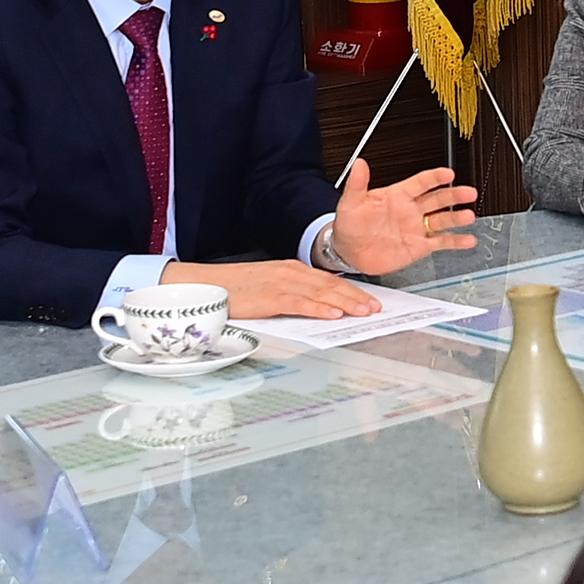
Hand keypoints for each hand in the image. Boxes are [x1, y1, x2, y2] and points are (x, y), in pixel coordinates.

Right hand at [173, 256, 373, 320]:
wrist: (207, 285)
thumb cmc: (235, 289)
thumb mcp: (269, 288)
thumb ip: (292, 295)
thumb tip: (316, 308)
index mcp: (290, 269)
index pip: (328, 280)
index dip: (352, 290)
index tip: (369, 300)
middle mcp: (290, 272)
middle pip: (331, 285)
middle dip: (357, 297)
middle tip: (377, 308)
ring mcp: (281, 283)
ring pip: (321, 293)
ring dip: (346, 303)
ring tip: (364, 312)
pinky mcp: (270, 297)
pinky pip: (301, 303)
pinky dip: (320, 309)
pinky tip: (333, 315)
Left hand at [327, 155, 480, 274]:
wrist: (348, 252)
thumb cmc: (349, 225)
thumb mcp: (351, 203)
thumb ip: (357, 184)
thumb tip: (359, 163)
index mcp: (398, 195)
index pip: (421, 182)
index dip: (435, 177)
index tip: (448, 174)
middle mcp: (411, 210)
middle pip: (437, 199)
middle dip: (454, 195)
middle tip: (468, 192)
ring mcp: (417, 228)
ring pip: (442, 220)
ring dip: (456, 218)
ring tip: (469, 216)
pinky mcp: (419, 247)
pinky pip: (441, 242)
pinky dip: (455, 242)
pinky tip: (468, 240)